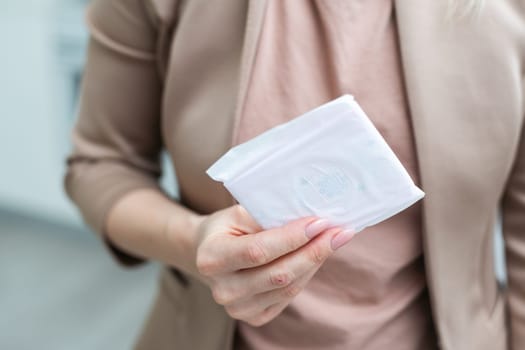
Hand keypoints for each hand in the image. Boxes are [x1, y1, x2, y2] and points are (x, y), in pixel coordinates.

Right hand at [193, 205, 354, 326]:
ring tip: (335, 240)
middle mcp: (222, 289)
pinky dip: (307, 274)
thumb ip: (267, 216)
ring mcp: (238, 308)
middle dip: (314, 251)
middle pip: (278, 274)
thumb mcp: (238, 214)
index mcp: (212, 258)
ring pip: (288, 287)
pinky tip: (318, 256)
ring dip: (316, 262)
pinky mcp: (254, 317)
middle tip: (339, 232)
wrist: (209, 254)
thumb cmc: (226, 228)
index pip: (258, 251)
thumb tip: (309, 218)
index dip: (292, 238)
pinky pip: (288, 296)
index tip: (320, 222)